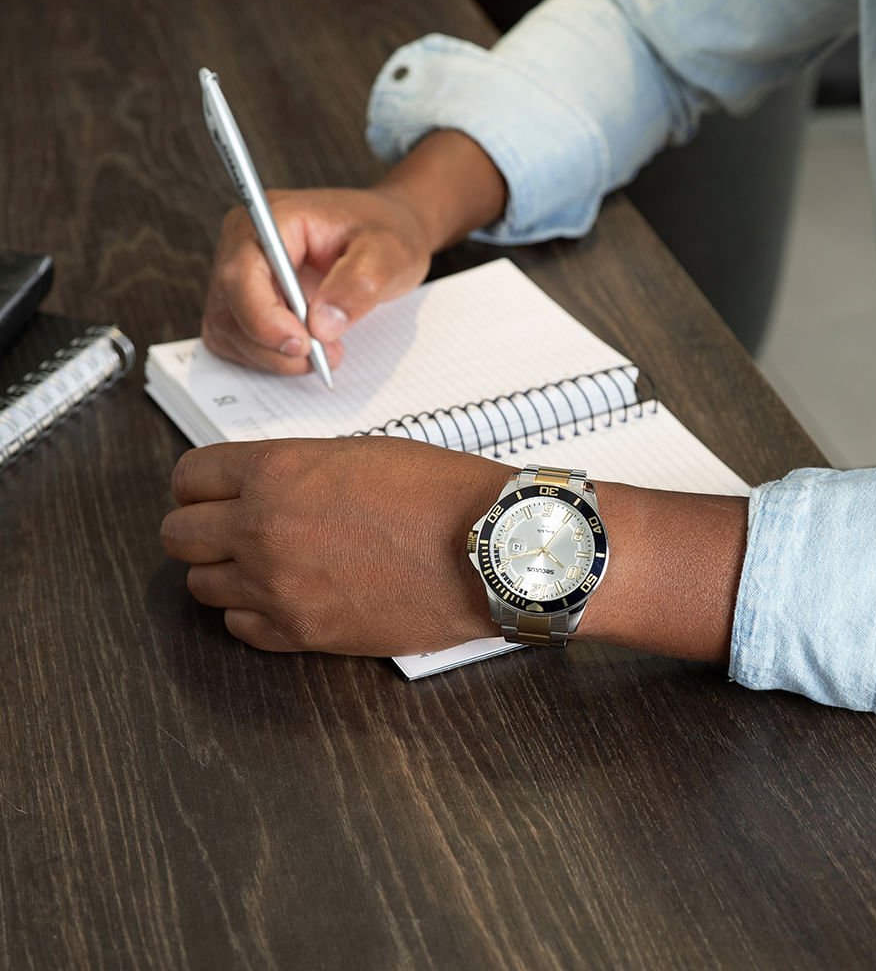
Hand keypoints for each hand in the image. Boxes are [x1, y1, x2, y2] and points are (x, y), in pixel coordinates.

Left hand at [160, 437, 511, 655]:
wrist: (486, 550)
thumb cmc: (437, 495)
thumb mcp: (357, 454)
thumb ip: (293, 468)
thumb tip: (260, 485)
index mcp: (275, 471)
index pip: (189, 476)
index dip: (199, 484)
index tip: (210, 492)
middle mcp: (262, 528)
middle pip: (179, 536)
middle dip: (200, 529)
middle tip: (229, 529)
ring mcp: (277, 586)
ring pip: (201, 586)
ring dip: (226, 573)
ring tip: (266, 564)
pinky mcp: (301, 631)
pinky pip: (239, 628)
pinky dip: (253, 614)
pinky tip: (287, 596)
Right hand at [201, 130, 507, 377]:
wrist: (392, 232)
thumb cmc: (390, 232)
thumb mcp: (390, 253)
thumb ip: (360, 284)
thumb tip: (324, 326)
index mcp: (268, 217)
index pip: (242, 274)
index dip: (264, 319)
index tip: (303, 347)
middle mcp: (242, 243)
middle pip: (228, 309)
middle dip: (274, 346)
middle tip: (325, 360)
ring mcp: (241, 274)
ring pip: (227, 332)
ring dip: (271, 358)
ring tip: (325, 354)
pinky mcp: (249, 302)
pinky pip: (239, 342)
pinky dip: (268, 360)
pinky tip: (309, 353)